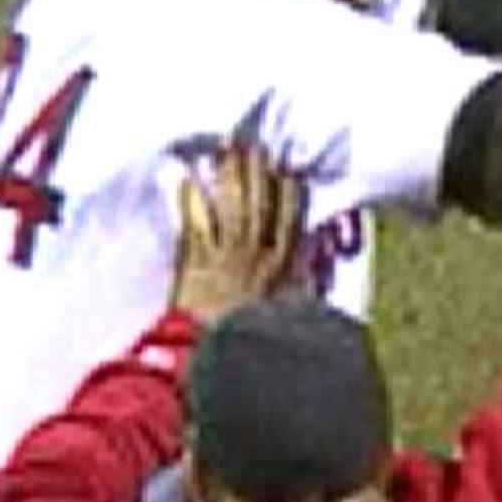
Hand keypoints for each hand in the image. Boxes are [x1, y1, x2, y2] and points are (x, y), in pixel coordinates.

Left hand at [170, 145, 304, 323]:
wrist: (219, 357)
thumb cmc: (252, 339)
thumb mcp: (287, 310)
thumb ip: (301, 279)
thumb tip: (313, 249)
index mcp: (282, 267)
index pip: (289, 220)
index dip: (287, 192)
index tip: (286, 168)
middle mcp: (257, 254)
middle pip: (260, 205)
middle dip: (257, 173)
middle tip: (254, 144)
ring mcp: (226, 255)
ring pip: (231, 207)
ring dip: (230, 176)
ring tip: (226, 150)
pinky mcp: (197, 262)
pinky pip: (196, 223)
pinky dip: (192, 200)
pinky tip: (189, 179)